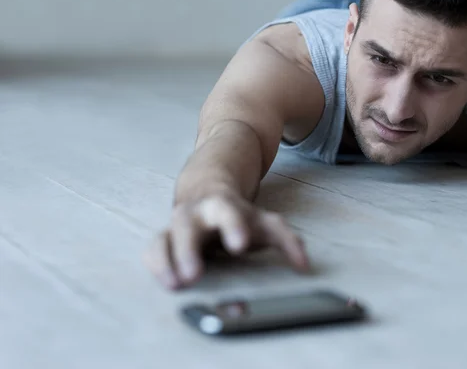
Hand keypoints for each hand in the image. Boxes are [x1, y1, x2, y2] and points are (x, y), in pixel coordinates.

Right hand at [144, 191, 309, 289]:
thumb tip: (304, 265)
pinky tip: (165, 282)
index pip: (228, 212)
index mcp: (223, 206)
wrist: (207, 190)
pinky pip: (153, 250)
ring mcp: (176, 227)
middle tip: (193, 274)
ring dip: (166, 261)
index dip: (233, 226)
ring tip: (176, 285)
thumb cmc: (239, 215)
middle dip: (189, 250)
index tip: (239, 245)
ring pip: (165, 238)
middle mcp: (196, 214)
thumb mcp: (265, 223)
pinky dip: (156, 265)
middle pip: (188, 226)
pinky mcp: (164, 240)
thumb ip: (287, 241)